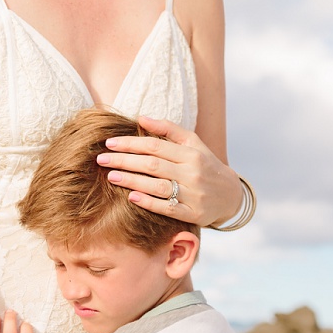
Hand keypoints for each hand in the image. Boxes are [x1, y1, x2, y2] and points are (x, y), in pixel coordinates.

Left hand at [97, 115, 241, 227]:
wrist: (230, 194)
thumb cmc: (205, 163)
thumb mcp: (193, 142)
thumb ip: (168, 129)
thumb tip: (141, 118)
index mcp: (191, 154)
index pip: (155, 146)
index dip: (131, 143)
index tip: (109, 142)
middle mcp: (192, 173)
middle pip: (152, 165)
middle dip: (124, 161)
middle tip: (101, 159)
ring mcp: (193, 195)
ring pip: (157, 186)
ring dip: (131, 181)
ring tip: (111, 176)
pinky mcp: (193, 214)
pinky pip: (167, 208)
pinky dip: (149, 202)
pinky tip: (131, 197)